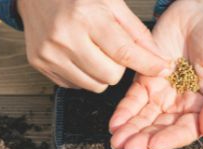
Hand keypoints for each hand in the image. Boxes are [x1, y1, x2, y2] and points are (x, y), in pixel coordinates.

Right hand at [18, 0, 170, 91]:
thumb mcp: (111, 2)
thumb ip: (136, 32)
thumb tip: (158, 58)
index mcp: (86, 16)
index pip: (124, 52)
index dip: (147, 63)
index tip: (163, 68)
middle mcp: (65, 37)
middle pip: (110, 76)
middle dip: (119, 67)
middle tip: (113, 49)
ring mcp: (49, 53)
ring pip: (93, 86)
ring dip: (101, 73)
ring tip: (94, 50)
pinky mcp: (39, 63)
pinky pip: (75, 85)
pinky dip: (83, 74)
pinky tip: (78, 54)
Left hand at [108, 0, 202, 148]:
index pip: (184, 131)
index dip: (169, 139)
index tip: (153, 144)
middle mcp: (181, 105)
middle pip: (160, 128)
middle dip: (143, 140)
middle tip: (127, 147)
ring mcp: (162, 92)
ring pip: (144, 118)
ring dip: (130, 130)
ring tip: (117, 140)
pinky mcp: (146, 77)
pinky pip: (133, 99)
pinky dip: (123, 111)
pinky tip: (115, 123)